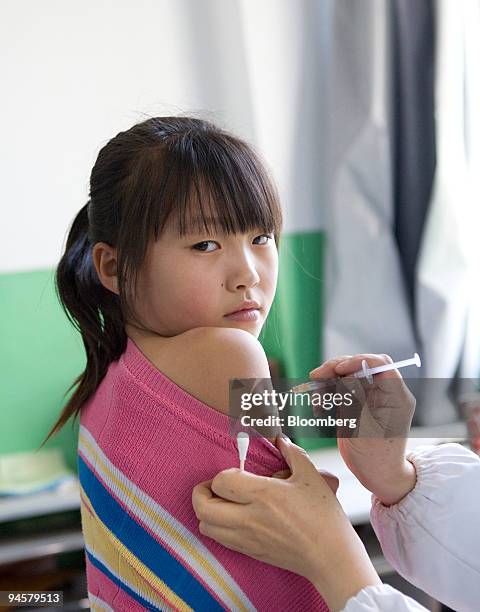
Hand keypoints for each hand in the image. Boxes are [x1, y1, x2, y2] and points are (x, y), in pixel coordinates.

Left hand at [192, 436, 380, 610]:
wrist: (331, 557)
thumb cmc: (323, 516)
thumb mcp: (310, 476)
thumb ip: (292, 453)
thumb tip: (280, 440)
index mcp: (262, 495)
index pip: (221, 481)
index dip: (224, 473)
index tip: (237, 471)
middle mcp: (248, 518)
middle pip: (203, 507)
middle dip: (201, 492)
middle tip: (214, 485)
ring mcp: (247, 539)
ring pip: (206, 526)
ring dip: (207, 511)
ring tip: (222, 502)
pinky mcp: (250, 553)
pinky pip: (219, 540)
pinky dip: (217, 527)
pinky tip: (233, 518)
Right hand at [309, 354, 416, 504]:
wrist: (376, 475)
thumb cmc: (376, 458)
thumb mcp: (363, 429)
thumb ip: (355, 399)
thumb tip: (346, 377)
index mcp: (396, 396)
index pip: (380, 364)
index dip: (359, 361)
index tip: (339, 369)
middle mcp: (385, 392)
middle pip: (360, 365)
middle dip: (337, 368)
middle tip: (317, 377)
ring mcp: (371, 395)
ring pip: (348, 373)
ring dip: (329, 380)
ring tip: (317, 398)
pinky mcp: (358, 400)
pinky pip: (341, 387)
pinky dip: (328, 392)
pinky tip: (320, 405)